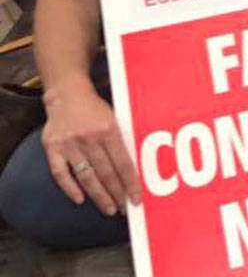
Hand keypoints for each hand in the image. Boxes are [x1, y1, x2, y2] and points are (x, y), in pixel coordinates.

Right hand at [42, 85, 140, 215]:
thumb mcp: (116, 118)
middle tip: (125, 209)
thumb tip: (137, 166)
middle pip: (106, 173)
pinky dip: (70, 188)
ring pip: (87, 177)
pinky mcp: (52, 148)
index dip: (131, 183)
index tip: (137, 199)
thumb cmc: (96, 109)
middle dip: (117, 194)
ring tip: (109, 209)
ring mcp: (69, 144)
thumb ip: (123, 139)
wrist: (67, 94)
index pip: (123, 163)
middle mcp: (89, 138)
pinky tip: (80, 199)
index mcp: (109, 130)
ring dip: (99, 196)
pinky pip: (60, 173)